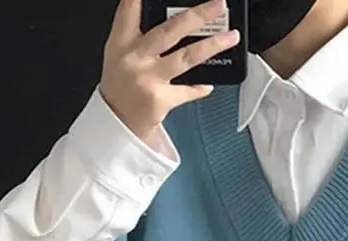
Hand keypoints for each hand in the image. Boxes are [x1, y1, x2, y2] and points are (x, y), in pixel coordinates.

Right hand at [99, 0, 239, 144]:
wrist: (116, 123)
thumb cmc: (121, 87)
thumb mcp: (119, 55)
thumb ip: (139, 35)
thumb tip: (176, 20)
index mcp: (122, 42)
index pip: (130, 10)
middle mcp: (135, 57)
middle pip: (171, 30)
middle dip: (198, 15)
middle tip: (219, 4)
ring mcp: (149, 79)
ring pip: (187, 57)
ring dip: (213, 45)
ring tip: (231, 37)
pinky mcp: (160, 99)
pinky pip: (188, 90)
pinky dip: (200, 87)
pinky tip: (209, 83)